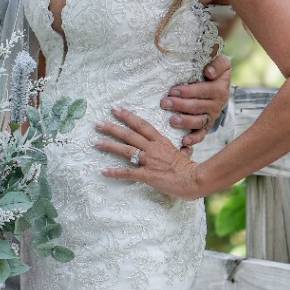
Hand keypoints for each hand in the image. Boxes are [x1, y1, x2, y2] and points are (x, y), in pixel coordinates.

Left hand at [95, 106, 209, 199]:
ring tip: (95, 141)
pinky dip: (114, 171)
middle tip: (98, 123)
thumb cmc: (191, 168)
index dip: (127, 116)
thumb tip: (185, 149)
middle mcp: (152, 148)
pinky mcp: (146, 175)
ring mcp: (148, 161)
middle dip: (112, 127)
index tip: (116, 109)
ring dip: (109, 145)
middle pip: (129, 134)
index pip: (141, 125)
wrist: (194, 180)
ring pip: (125, 150)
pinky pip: (127, 172)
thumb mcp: (186, 154)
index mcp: (160, 141)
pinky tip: (103, 171)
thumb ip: (182, 150)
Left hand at [160, 51, 231, 150]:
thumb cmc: (214, 71)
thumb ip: (217, 64)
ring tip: (172, 120)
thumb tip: (209, 72)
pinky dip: (193, 139)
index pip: (203, 90)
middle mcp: (216, 105)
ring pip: (198, 122)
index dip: (188, 91)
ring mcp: (211, 117)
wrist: (220, 85)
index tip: (173, 90)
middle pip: (197, 106)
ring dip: (185, 122)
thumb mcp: (221, 63)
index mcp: (219, 89)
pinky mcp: (206, 126)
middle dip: (180, 105)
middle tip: (164, 103)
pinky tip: (183, 141)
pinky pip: (201, 134)